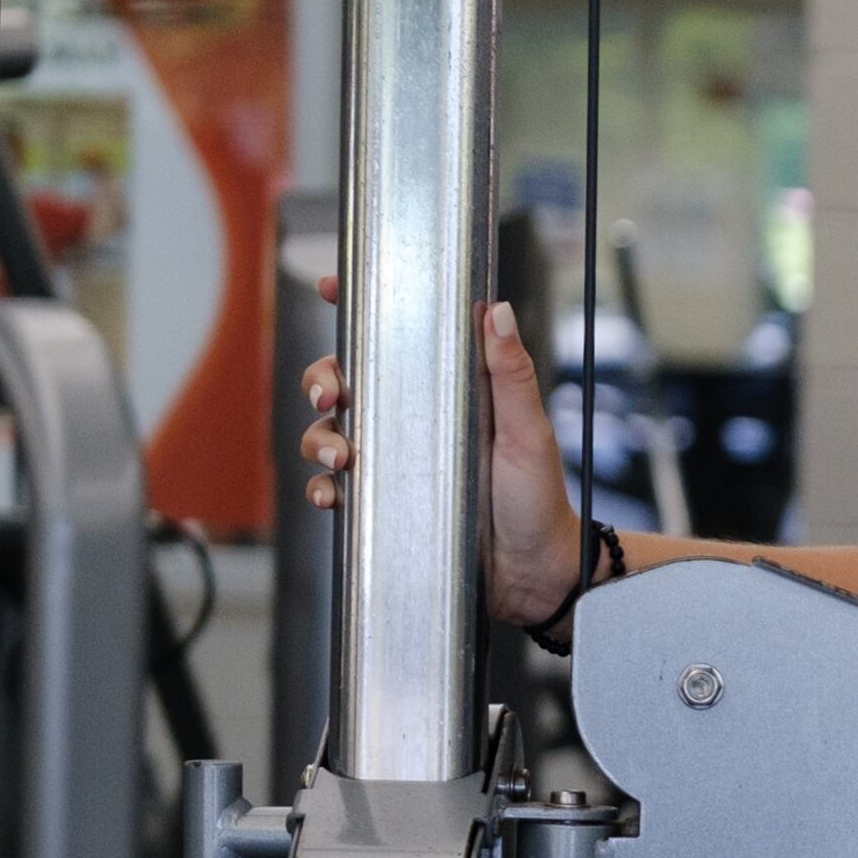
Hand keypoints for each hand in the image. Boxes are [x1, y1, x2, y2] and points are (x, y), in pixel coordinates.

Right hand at [297, 279, 589, 628]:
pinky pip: (333, 489)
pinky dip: (322, 489)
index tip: (334, 286)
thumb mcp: (527, 432)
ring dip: (318, 439)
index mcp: (446, 392)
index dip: (360, 310)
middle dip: (322, 380)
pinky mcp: (382, 503)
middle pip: (344, 382)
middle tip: (329, 395)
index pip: (396, 341)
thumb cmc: (539, 499)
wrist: (535, 572)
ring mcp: (393, 462)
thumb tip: (496, 310)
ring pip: (328, 434)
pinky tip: (333, 496)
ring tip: (342, 458)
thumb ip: (510, 374)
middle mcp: (412, 421)